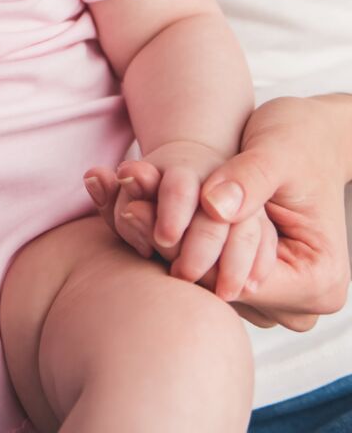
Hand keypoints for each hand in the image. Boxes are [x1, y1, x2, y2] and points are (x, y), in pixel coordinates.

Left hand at [86, 96, 351, 329]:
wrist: (310, 136)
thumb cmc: (299, 141)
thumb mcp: (276, 155)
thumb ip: (248, 182)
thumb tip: (213, 207)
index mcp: (317, 281)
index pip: (233, 282)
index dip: (184, 249)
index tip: (136, 211)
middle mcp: (297, 304)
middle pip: (214, 285)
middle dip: (167, 247)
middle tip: (123, 208)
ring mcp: (271, 295)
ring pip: (205, 278)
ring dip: (165, 245)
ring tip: (126, 206)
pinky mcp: (247, 275)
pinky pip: (207, 266)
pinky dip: (176, 239)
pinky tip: (141, 209)